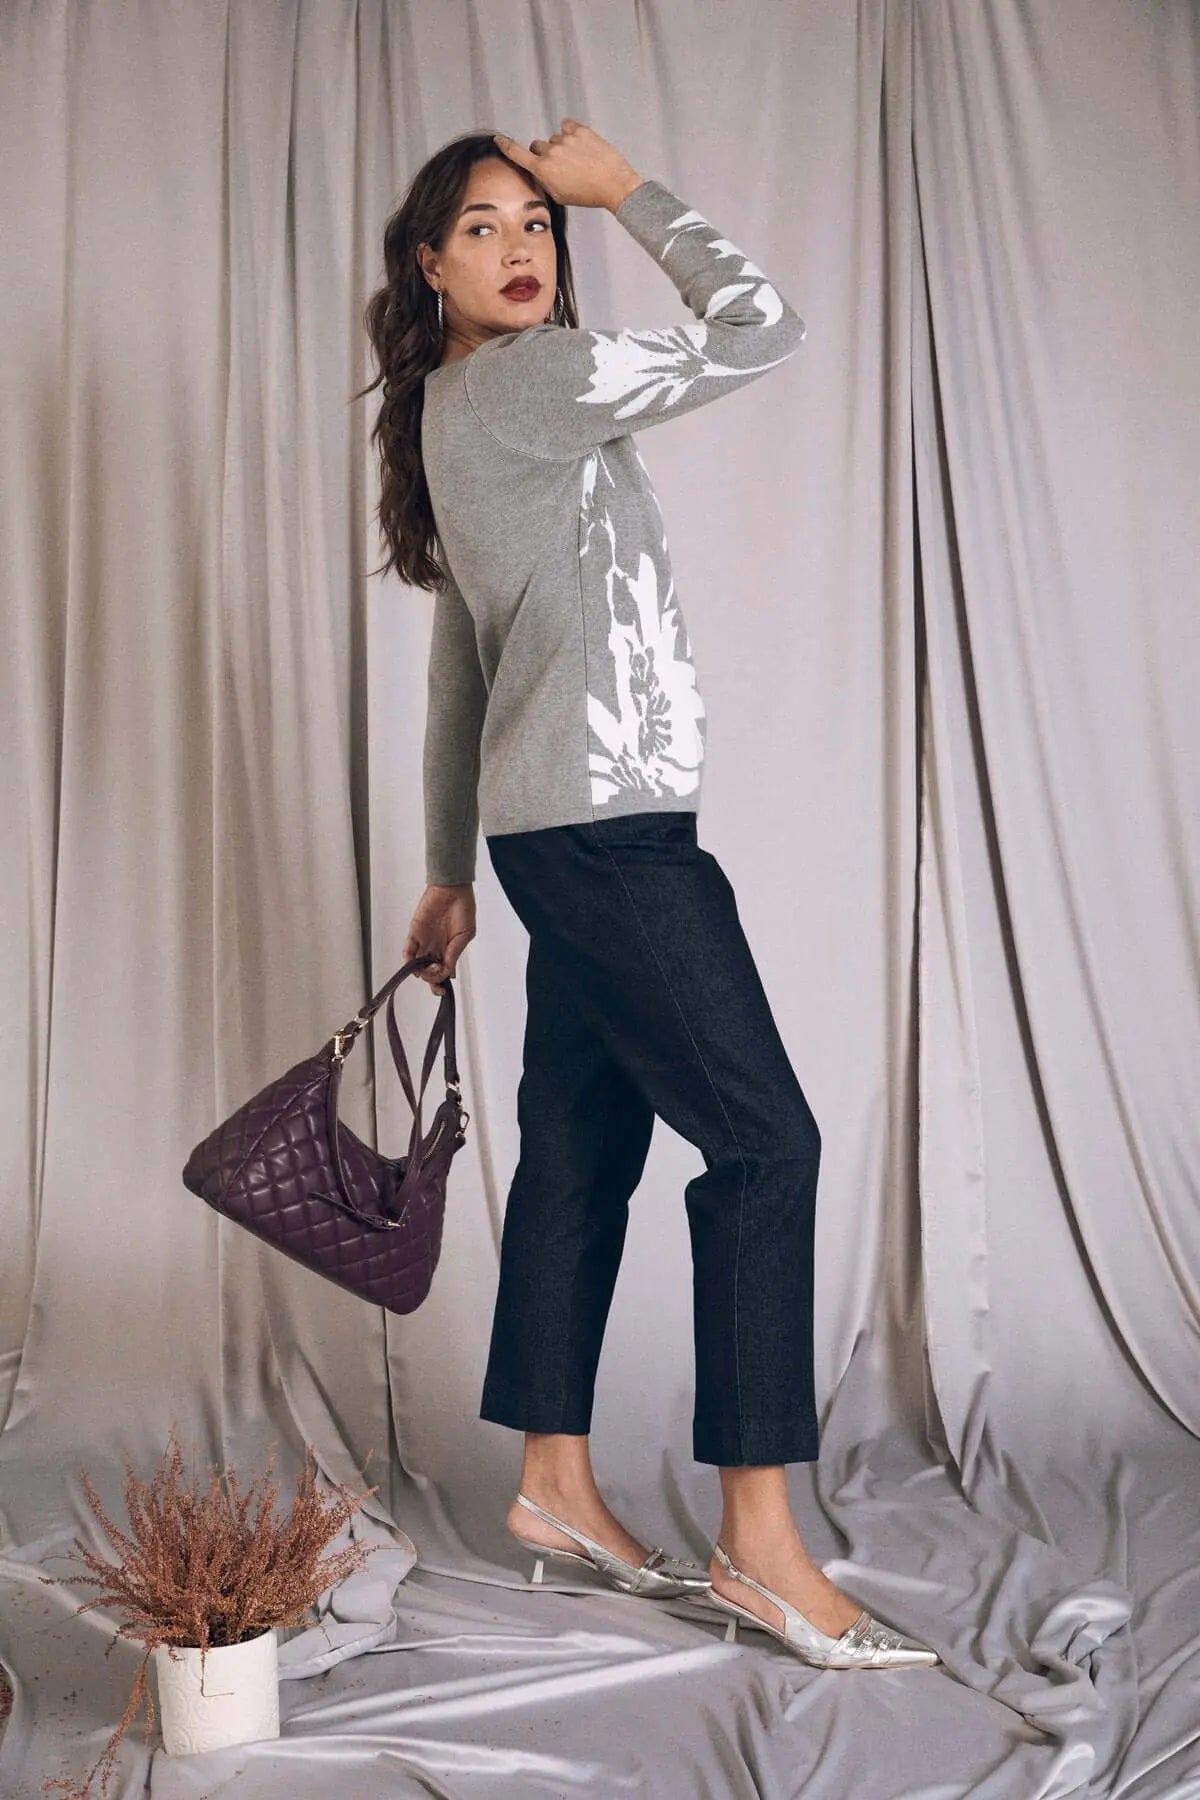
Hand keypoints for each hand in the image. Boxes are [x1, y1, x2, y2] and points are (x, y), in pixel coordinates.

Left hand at [403, 884, 475, 997]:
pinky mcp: (414, 934)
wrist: (452, 889)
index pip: (441, 973)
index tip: (442, 989)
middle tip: (435, 977)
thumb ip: (454, 954)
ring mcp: (424, 942)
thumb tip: (448, 972)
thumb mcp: (465, 935)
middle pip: (428, 973)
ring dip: (421, 972)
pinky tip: (415, 964)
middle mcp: (435, 948)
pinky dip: (409, 961)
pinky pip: (407, 951)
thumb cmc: (463, 908)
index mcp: (449, 950)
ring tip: (428, 970)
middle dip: (431, 981)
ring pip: (417, 965)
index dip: (440, 983)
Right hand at [492, 119, 642, 211]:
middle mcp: (551, 152)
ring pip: (555, 138)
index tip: (499, 139)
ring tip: (579, 160)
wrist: (614, 184)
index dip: (506, 146)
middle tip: (561, 164)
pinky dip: (571, 133)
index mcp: (543, 170)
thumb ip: (546, 181)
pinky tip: (582, 146)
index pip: (517, 154)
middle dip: (544, 153)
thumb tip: (540, 171)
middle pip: (537, 146)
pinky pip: (567, 126)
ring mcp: (565, 139)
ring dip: (562, 145)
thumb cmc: (588, 194)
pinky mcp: (579, 130)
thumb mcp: (560, 196)